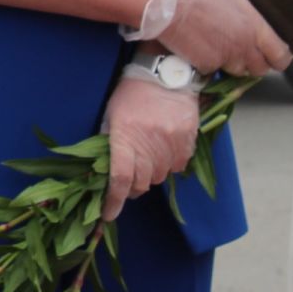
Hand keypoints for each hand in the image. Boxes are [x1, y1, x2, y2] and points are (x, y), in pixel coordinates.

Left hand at [101, 75, 198, 221]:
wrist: (165, 76)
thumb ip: (109, 144)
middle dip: (131, 188)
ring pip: (159, 178)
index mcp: (124, 136)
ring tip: (146, 159)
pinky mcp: (187, 143)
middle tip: (128, 180)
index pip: (120, 178)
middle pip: (140, 183)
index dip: (113, 201)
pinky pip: (177, 168)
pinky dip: (167, 166)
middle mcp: (148, 144)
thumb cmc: (131, 95)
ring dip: (150, 175)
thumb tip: (105, 172)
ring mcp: (170, 144)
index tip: (107, 215)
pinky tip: (162, 152)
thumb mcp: (111, 116)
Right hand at [135, 0, 292, 76]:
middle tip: (247, 47)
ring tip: (225, 46)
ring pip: (238, 70)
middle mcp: (243, 47)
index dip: (281, 56)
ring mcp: (222, 57)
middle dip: (257, 60)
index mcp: (255, 27)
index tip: (275, 53)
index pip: (281, 56)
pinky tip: (204, 45)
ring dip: (236, 62)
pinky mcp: (202, 63)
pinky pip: (214, 68)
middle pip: (261, 68)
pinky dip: (212, 60)